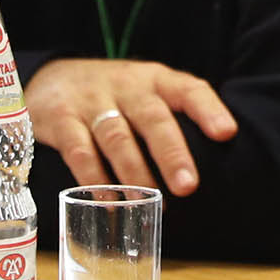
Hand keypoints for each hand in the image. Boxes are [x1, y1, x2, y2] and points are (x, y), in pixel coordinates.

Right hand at [23, 58, 236, 195]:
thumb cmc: (116, 97)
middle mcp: (127, 87)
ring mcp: (92, 102)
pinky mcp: (61, 120)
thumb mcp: (148, 93)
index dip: (208, 110)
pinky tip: (109, 201)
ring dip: (135, 172)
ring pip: (117, 137)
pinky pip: (79, 151)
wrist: (51, 78)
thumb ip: (177, 117)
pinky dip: (94, 179)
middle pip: (153, 118)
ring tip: (151, 200)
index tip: (227, 133)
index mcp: (156, 80)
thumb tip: (218, 163)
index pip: (188, 89)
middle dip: (171, 153)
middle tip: (188, 186)